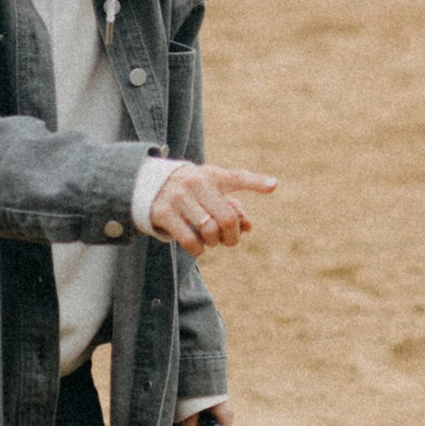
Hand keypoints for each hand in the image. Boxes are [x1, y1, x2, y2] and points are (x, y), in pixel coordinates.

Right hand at [148, 160, 278, 252]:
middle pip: (227, 217)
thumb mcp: (212, 192)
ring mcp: (179, 197)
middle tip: (228, 239)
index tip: (274, 186)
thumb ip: (234, 208)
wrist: (150, 186)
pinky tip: (198, 247)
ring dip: (214, 242)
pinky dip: (198, 249)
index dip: (257, 182)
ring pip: (209, 230)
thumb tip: (248, 226)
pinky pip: (190, 240)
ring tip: (210, 240)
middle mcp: (196, 182)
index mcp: (213, 175)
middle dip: (232, 235)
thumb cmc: (193, 192)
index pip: (238, 177)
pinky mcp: (163, 212)